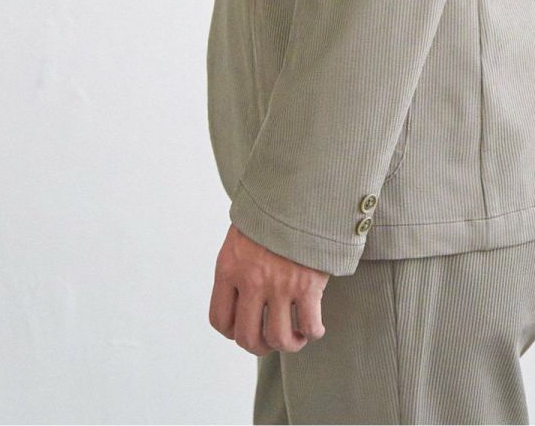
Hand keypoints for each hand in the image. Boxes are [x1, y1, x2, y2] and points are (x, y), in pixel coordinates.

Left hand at [209, 223, 329, 355]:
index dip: (233, 332)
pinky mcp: (307, 284)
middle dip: (260, 346)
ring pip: (278, 338)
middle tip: (272, 339)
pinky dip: (313, 332)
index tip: (248, 327)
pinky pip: (309, 325)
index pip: (220, 320)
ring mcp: (279, 284)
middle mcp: (251, 280)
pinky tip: (314, 326)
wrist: (299, 188)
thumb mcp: (242, 234)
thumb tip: (239, 294)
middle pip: (247, 337)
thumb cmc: (271, 210)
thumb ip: (238, 265)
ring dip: (289, 343)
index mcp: (229, 267)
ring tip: (297, 335)